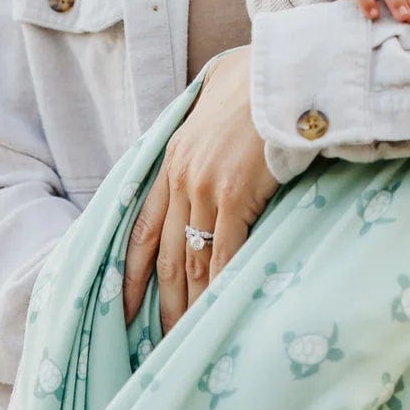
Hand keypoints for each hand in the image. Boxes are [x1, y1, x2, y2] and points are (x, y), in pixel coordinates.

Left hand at [121, 45, 278, 334]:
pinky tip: (220, 311)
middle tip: (162, 340)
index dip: (132, 272)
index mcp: (173, 158)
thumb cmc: (261, 81)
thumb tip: (215, 141)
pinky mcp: (235, 194)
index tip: (124, 307)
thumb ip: (207, 132)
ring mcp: (205, 187)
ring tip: (189, 338)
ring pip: (193, 260)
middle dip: (163, 300)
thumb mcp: (216, 105)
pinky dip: (220, 285)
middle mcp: (181, 177)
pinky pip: (223, 252)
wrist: (284, 69)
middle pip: (167, 253)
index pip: (143, 227)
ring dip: (190, 302)